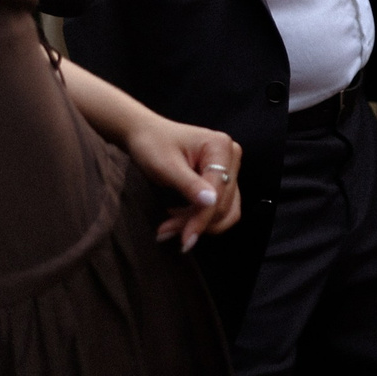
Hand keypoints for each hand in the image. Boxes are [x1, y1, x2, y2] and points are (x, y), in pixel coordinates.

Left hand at [124, 116, 244, 251]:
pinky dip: (200, 218)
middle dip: (197, 222)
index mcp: (221, 148)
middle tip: (166, 232)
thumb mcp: (166, 166)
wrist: (145, 134)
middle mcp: (231, 157)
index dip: (202, 218)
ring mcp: (229, 169)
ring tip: (169, 228)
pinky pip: (218, 206)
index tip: (184, 241)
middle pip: (224, 204)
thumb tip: (210, 202)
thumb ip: (189, 184)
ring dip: (199, 223)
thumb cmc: (152, 145)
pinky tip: (178, 218)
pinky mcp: (222, 179)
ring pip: (224, 210)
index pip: (218, 193)